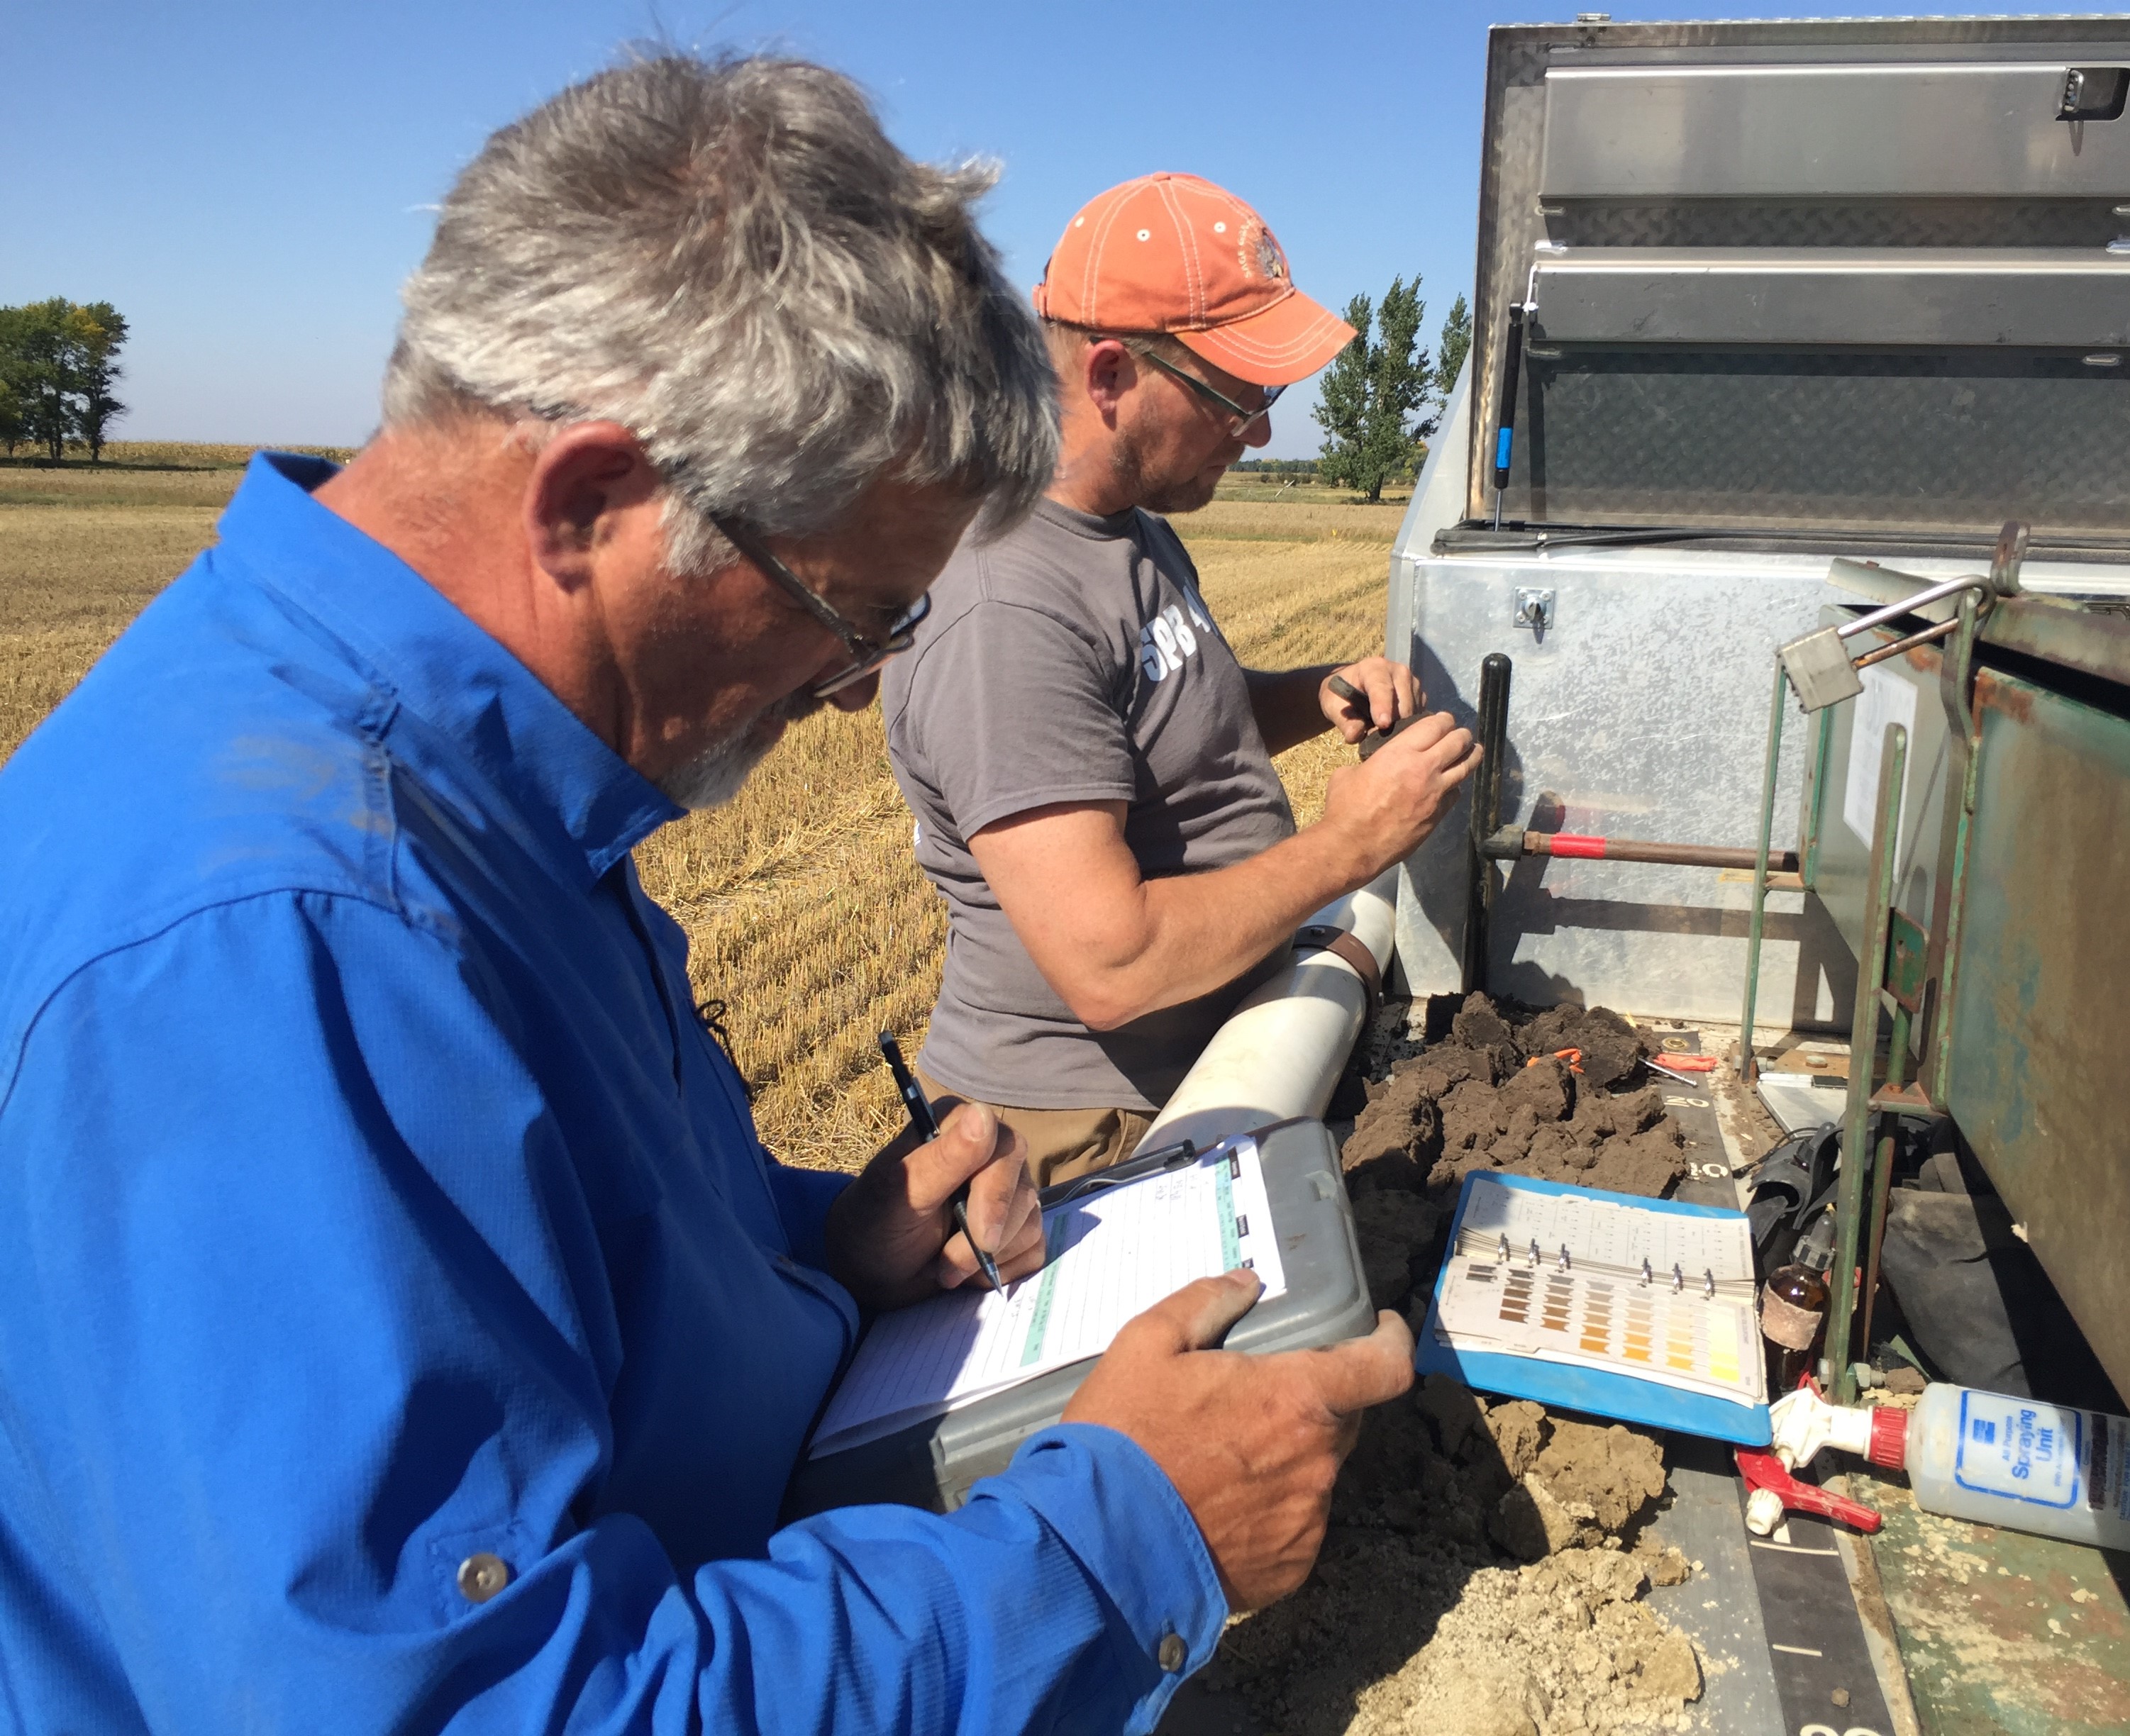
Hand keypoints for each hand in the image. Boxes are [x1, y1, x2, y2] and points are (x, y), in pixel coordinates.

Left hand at [822, 1104, 1045, 1310]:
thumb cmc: (874, 1224)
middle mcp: (990, 1153)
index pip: (1005, 1148)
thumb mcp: (899, 1195)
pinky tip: (969, 1274)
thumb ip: (942, 1158)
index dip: (996, 1194)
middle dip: (984, 1240)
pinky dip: (1002, 1272)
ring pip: (1031, 1224)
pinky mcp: (1015, 1229)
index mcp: (959, 1127)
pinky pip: (1034, 1251)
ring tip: (945, 1268)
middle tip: (945, 1265)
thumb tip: (985, 1115)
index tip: (978, 1234)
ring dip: (987, 1261)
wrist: (869, 1271)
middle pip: (1023, 1192)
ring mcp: (1007, 1192)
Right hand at [1063, 1271, 1414, 1611]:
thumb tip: (1246, 1283)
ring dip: (1285, 1459)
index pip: (1385, 1368)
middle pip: (1342, 1420)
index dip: (1389, 1343)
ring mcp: (1306, 1521)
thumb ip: (1204, 1302)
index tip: (1379, 1333)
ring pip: (1314, 1474)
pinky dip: (1268, 1512)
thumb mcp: (1145, 1345)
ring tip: (1221, 1461)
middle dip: (1312, 1403)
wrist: (1097, 1547)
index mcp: (1297, 1400)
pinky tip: (1217, 1508)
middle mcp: (1317, 1463)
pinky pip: (1294, 1527)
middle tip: (1256, 1399)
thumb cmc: (1123, 1438)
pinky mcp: (1289, 1568)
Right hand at [1316, 709, 1480, 876]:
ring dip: (1471, 755)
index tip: (1443, 720)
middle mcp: (1424, 768)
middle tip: (1460, 735)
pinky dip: (1456, 785)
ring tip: (1473, 751)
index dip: (1443, 719)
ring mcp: (1436, 793)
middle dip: (1461, 734)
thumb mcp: (1349, 773)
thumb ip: (1370, 762)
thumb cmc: (1345, 808)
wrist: (1354, 846)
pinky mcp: (1438, 814)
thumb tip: (1375, 764)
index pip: (1435, 725)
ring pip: (1466, 766)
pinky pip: (1456, 793)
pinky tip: (1452, 783)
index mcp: (1400, 752)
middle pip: (1458, 741)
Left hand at [1320, 657, 1419, 743]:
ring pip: (1413, 712)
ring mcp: (1413, 683)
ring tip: (1383, 733)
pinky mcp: (1421, 696)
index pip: (1382, 687)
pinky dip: (1409, 727)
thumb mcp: (1334, 707)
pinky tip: (1394, 729)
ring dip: (1400, 727)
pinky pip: (1420, 717)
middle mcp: (1398, 671)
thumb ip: (1345, 721)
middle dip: (1392, 724)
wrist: (1353, 689)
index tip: (1382, 724)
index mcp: (1374, 668)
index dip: (1382, 706)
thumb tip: (1355, 735)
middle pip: (1403, 702)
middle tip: (1377, 739)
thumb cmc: (1341, 696)